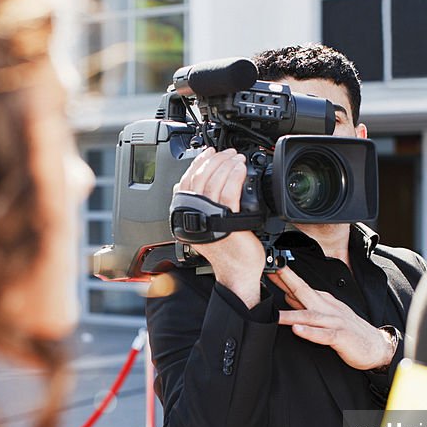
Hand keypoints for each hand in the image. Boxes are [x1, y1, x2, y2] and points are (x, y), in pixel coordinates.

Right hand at [177, 147, 265, 307]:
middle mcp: (195, 216)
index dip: (197, 163)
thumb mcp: (209, 227)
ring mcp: (210, 218)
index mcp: (187, 216)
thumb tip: (200, 189)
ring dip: (225, 165)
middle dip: (214, 160)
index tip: (208, 153)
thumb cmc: (227, 254)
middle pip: (199, 178)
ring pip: (214, 182)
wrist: (237, 273)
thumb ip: (201, 210)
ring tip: (235, 157)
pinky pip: (229, 192)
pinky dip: (234, 176)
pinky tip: (239, 168)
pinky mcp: (227, 220)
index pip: (187, 182)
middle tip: (226, 153)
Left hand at [267, 267, 396, 369]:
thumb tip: (288, 295)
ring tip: (275, 314)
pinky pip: (324, 335)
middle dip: (287, 282)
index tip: (269, 267)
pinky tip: (297, 330)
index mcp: (324, 301)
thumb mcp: (327, 315)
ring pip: (310, 316)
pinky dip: (310, 332)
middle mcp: (328, 308)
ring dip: (292, 314)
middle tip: (271, 272)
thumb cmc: (350, 331)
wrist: (376, 346)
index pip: (301, 287)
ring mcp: (335, 322)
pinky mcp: (341, 337)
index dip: (285, 277)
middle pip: (305, 292)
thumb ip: (307, 305)